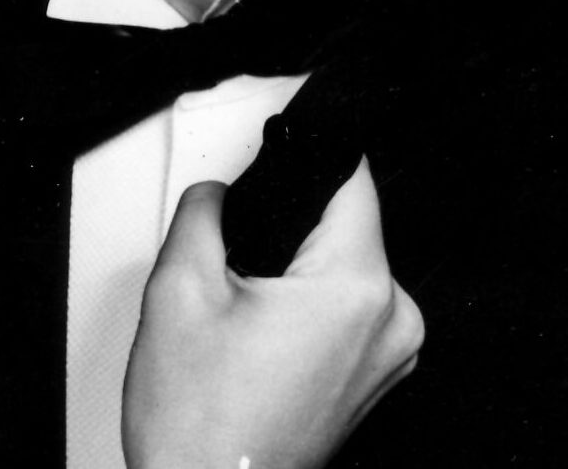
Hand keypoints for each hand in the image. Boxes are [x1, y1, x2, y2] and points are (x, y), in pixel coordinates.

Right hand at [122, 157, 422, 468]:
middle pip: (347, 225)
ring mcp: (389, 359)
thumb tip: (218, 192)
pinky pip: (346, 309)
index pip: (354, 181)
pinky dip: (305, 305)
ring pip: (345, 266)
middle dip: (289, 223)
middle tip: (234, 260)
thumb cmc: (200, 424)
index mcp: (354, 290)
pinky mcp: (374, 380)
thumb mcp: (177, 288)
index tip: (285, 143)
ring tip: (241, 309)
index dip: (312, 152)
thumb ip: (202, 212)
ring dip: (296, 267)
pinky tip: (257, 335)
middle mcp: (390, 325)